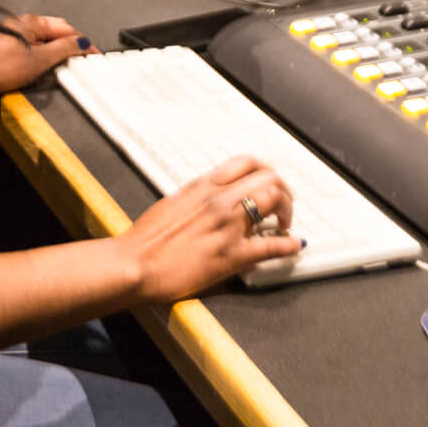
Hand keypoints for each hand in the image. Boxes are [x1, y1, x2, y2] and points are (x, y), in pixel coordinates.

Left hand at [0, 13, 91, 95]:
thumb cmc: (2, 66)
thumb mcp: (40, 59)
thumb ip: (64, 49)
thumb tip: (82, 42)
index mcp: (33, 22)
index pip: (67, 29)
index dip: (83, 42)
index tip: (95, 55)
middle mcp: (23, 23)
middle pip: (55, 31)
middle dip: (72, 42)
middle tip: (84, 57)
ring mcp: (12, 34)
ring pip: (43, 39)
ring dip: (58, 48)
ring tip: (68, 62)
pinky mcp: (4, 47)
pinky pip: (32, 46)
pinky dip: (44, 53)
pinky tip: (45, 64)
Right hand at [112, 155, 302, 303]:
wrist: (134, 263)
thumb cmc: (146, 239)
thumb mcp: (173, 204)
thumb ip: (197, 199)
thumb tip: (212, 201)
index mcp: (203, 186)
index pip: (247, 163)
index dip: (266, 172)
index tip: (269, 183)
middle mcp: (219, 199)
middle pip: (268, 177)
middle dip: (282, 190)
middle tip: (282, 207)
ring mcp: (227, 225)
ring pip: (273, 200)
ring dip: (287, 210)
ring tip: (285, 223)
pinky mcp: (230, 254)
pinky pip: (270, 245)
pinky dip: (288, 245)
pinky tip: (293, 246)